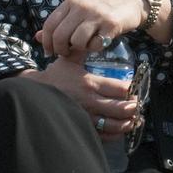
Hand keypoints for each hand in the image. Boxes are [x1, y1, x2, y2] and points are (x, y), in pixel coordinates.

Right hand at [21, 55, 139, 140]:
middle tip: (139, 105)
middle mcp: (90, 102)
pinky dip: (115, 134)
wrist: (34, 95)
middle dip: (134, 108)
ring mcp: (87, 118)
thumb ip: (83, 49)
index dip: (132, 90)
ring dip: (128, 122)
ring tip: (134, 118)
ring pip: (115, 125)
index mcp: (90, 83)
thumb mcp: (68, 59)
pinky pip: (103, 136)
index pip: (120, 89)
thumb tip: (94, 37)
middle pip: (121, 109)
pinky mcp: (82, 129)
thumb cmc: (54, 77)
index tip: (136, 88)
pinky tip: (120, 129)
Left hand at [37, 0, 146, 59]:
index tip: (50, 52)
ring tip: (87, 44)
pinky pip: (96, 44)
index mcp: (71, 2)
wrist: (132, 1)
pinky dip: (96, 48)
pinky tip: (100, 41)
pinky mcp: (111, 24)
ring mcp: (96, 15)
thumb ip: (60, 23)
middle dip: (61, 50)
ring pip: (77, 42)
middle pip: (60, 36)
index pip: (49, 25)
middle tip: (67, 54)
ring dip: (80, 49)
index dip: (46, 42)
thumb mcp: (79, 10)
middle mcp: (82, 7)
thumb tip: (36, 38)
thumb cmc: (102, 7)